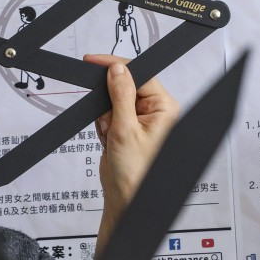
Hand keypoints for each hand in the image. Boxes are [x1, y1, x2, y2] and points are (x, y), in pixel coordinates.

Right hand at [85, 53, 178, 216]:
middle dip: (109, 103)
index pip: (140, 74)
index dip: (116, 67)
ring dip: (106, 118)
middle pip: (124, 87)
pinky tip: (109, 141)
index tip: (95, 61)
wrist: (125, 199)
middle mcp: (155, 111)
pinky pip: (107, 115)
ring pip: (112, 101)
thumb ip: (120, 96)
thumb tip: (117, 69)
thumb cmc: (136, 173)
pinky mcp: (126, 128)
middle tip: (110, 122)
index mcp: (164, 108)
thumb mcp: (125, 130)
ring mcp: (139, 120)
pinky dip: (103, 126)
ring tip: (112, 137)